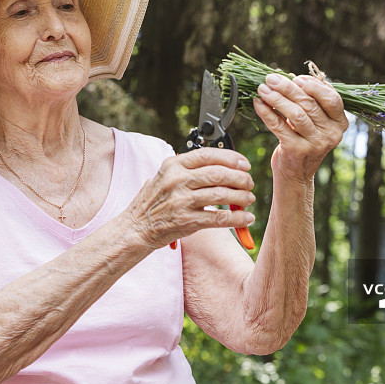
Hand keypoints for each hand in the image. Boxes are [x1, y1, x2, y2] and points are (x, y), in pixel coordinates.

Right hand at [125, 147, 255, 248]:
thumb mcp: (164, 177)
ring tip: (249, 199)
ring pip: (222, 195)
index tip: (244, 164)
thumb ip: (188, 169)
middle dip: (240, 178)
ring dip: (242, 197)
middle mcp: (177, 180)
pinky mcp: (186, 221)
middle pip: (219, 174)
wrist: (135, 228)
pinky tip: (246, 218)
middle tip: (249, 182)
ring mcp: (181, 201)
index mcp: (172, 165)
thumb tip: (223, 166)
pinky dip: (237, 218)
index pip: (208, 155)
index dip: (231, 158)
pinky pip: (219, 218)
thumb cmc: (152, 203)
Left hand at [253, 73, 348, 181]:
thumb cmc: (304, 141)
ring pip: (295, 114)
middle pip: (309, 104)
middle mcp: (331, 134)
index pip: (331, 99)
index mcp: (339, 123)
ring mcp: (315, 144)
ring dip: (276, 98)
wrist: (296, 174)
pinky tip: (258, 103)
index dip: (313, 85)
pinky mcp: (296, 150)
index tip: (295, 78)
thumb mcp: (315, 122)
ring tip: (262, 89)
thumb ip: (310, 102)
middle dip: (287, 88)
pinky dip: (267, 112)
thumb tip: (290, 78)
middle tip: (271, 79)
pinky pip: (279, 126)